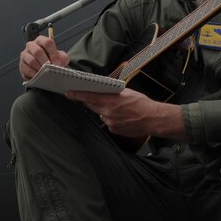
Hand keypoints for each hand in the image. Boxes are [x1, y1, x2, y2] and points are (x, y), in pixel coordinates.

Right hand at [19, 36, 69, 79]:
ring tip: (46, 73)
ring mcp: (25, 55)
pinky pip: (27, 69)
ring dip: (40, 68)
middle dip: (46, 61)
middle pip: (38, 51)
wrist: (45, 68)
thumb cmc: (51, 60)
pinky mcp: (22, 64)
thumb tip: (59, 63)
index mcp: (41, 40)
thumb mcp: (60, 57)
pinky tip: (40, 76)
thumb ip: (62, 58)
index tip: (57, 62)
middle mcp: (32, 45)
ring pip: (32, 60)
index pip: (47, 43)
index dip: (53, 53)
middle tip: (51, 68)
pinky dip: (34, 74)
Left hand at [66, 88, 184, 139]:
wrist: (153, 119)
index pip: (89, 97)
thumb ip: (113, 93)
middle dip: (91, 101)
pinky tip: (123, 117)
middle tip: (91, 97)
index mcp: (110, 100)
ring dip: (105, 111)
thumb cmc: (142, 104)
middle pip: (92, 105)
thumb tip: (104, 91)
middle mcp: (108, 112)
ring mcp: (110, 122)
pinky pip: (108, 122)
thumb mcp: (127, 92)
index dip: (77, 95)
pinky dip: (112, 119)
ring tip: (120, 109)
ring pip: (101, 114)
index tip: (68, 93)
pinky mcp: (113, 130)